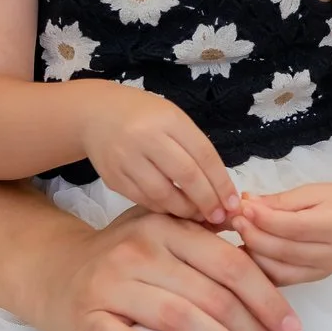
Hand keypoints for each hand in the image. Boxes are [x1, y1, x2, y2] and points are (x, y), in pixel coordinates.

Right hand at [21, 209, 302, 330]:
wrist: (53, 271)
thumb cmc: (123, 255)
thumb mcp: (162, 229)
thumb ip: (208, 234)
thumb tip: (266, 243)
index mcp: (168, 228)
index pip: (231, 263)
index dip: (268, 297)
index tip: (292, 329)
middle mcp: (140, 250)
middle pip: (211, 295)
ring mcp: (111, 284)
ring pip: (176, 316)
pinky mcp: (87, 317)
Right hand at [79, 88, 239, 223]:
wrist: (97, 114)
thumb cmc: (146, 118)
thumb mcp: (174, 120)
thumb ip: (195, 149)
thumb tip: (222, 190)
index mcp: (169, 119)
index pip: (204, 154)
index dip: (222, 182)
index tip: (234, 203)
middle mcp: (146, 137)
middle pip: (186, 175)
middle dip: (207, 200)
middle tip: (219, 217)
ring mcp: (126, 158)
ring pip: (163, 193)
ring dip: (185, 209)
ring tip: (198, 216)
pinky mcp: (113, 177)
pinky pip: (143, 200)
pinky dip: (163, 209)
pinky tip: (174, 210)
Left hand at [234, 182, 331, 285]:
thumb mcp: (310, 192)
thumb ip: (279, 201)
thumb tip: (246, 203)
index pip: (294, 226)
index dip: (265, 219)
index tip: (242, 208)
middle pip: (285, 250)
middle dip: (255, 236)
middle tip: (235, 221)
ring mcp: (326, 271)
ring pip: (281, 270)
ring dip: (255, 255)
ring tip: (240, 236)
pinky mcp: (316, 280)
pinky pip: (283, 280)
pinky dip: (263, 269)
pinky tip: (249, 254)